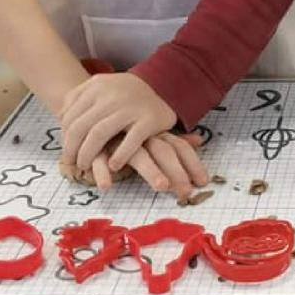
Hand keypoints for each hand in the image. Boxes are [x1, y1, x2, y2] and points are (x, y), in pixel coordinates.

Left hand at [60, 72, 175, 178]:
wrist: (165, 86)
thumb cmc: (126, 94)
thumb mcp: (101, 87)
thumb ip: (80, 98)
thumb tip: (61, 117)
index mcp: (97, 86)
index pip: (71, 116)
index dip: (64, 138)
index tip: (66, 153)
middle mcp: (112, 94)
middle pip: (81, 127)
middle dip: (72, 149)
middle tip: (72, 163)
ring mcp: (131, 106)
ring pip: (99, 134)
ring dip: (88, 155)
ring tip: (86, 166)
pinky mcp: (149, 120)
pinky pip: (130, 142)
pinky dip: (119, 156)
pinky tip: (113, 166)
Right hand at [87, 131, 207, 198]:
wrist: (90, 103)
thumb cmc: (125, 125)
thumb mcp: (150, 132)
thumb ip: (173, 140)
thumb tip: (200, 141)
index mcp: (156, 132)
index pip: (179, 147)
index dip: (192, 164)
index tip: (203, 182)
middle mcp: (141, 135)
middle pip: (163, 151)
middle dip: (177, 171)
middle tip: (187, 191)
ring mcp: (120, 139)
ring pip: (137, 154)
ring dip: (150, 170)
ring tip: (162, 186)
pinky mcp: (97, 147)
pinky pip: (100, 159)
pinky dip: (103, 171)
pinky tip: (107, 186)